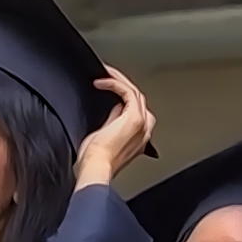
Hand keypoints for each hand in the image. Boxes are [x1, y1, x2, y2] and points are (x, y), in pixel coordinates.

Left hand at [74, 65, 154, 187]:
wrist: (97, 169)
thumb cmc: (96, 160)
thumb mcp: (105, 137)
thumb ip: (112, 123)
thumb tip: (111, 109)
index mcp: (140, 135)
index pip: (135, 107)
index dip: (121, 94)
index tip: (108, 86)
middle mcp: (146, 128)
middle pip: (137, 97)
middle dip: (121, 83)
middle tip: (106, 74)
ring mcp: (142, 122)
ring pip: (134, 91)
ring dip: (118, 79)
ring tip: (104, 73)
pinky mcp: (134, 117)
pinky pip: (127, 91)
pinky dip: (114, 83)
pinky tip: (101, 82)